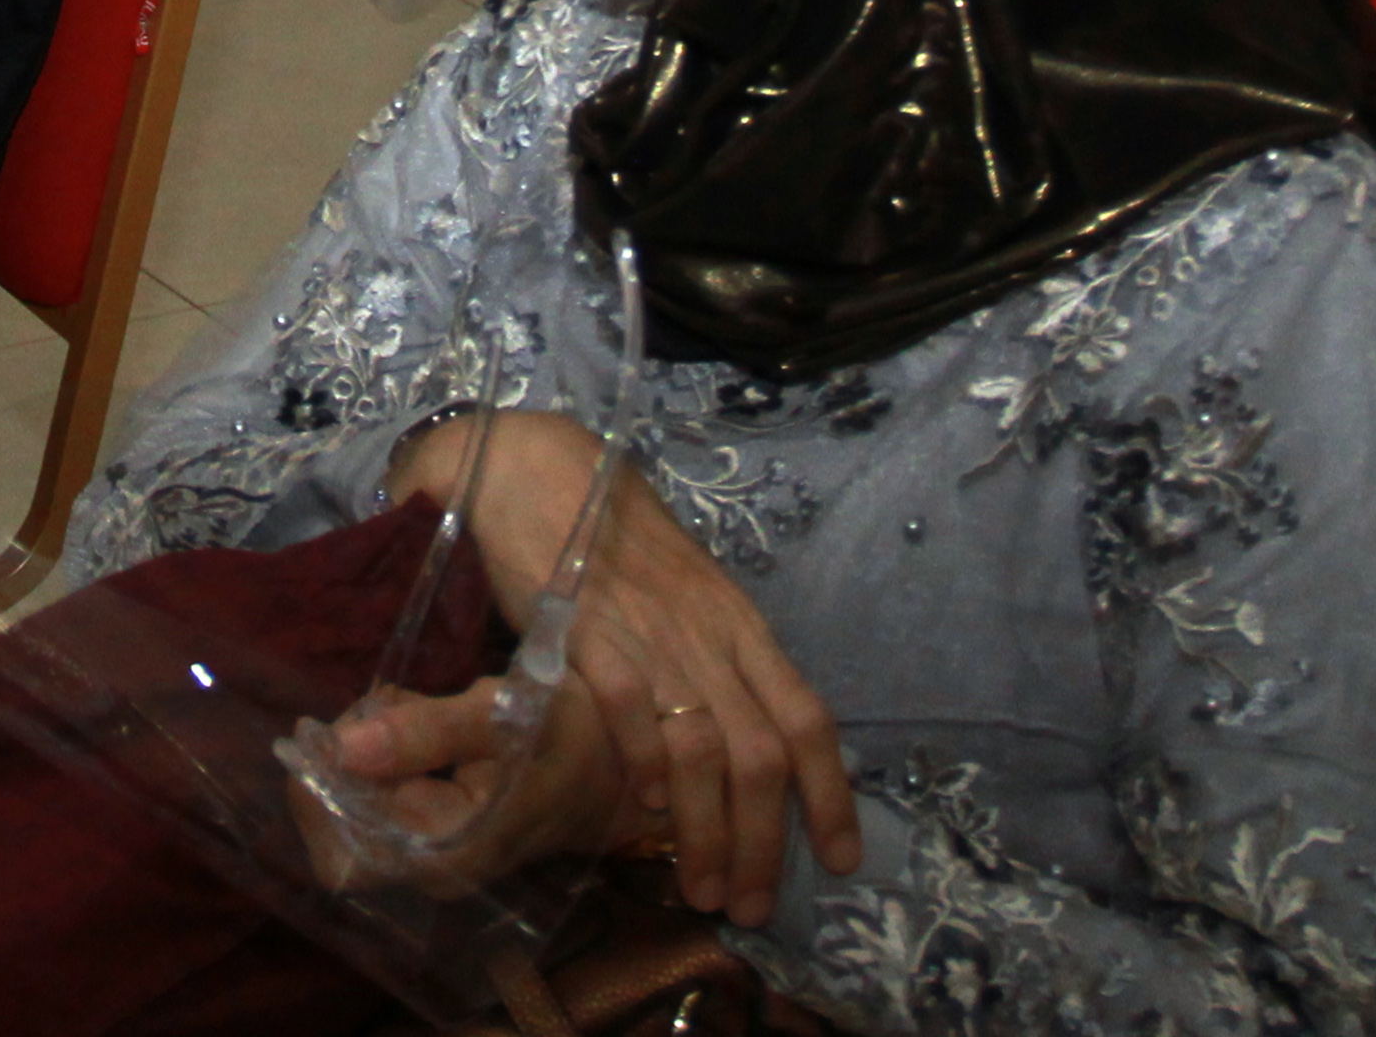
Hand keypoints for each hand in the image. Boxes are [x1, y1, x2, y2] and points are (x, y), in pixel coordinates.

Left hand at [302, 661, 648, 895]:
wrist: (617, 762)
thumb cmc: (570, 734)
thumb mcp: (508, 714)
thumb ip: (428, 729)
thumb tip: (343, 746)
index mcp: (445, 853)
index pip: (339, 844)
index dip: (323, 783)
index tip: (337, 722)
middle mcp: (428, 867)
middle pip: (334, 832)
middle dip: (340, 761)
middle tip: (378, 705)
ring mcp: (428, 854)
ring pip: (348, 812)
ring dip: (359, 752)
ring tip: (401, 705)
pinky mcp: (430, 833)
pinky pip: (372, 800)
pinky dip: (375, 755)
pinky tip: (407, 718)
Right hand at [390, 410, 861, 926]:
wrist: (537, 469)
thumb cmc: (609, 538)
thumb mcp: (683, 600)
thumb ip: (711, 664)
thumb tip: (730, 751)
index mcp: (739, 626)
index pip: (808, 719)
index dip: (831, 795)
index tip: (838, 861)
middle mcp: (708, 634)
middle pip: (763, 754)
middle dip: (763, 843)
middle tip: (749, 906)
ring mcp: (652, 632)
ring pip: (707, 747)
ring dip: (709, 832)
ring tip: (700, 889)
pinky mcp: (589, 628)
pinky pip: (631, 707)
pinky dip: (645, 762)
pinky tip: (646, 807)